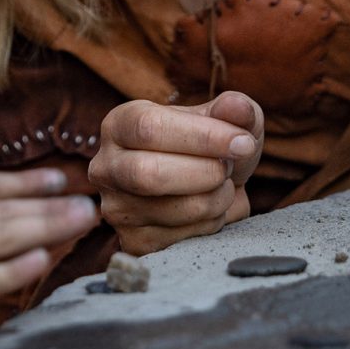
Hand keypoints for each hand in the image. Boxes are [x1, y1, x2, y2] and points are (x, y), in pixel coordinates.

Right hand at [89, 91, 263, 254]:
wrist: (205, 185)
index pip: (149, 128)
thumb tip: (236, 106)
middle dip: (206, 172)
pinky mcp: (134, 242)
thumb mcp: (224, 119)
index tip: (242, 142)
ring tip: (223, 185)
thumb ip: (234, 109)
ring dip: (217, 198)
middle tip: (230, 166)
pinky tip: (210, 208)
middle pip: (150, 174)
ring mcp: (116, 209)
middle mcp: (106, 167)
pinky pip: (184, 238)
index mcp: (119, 125)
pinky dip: (212, 223)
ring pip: (175, 210)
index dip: (201, 136)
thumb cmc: (208, 146)